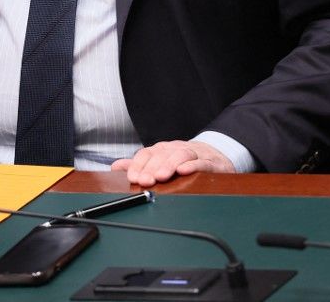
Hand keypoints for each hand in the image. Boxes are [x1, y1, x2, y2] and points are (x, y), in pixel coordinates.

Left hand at [111, 140, 234, 185]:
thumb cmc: (182, 160)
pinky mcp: (210, 162)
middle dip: (152, 168)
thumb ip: (138, 165)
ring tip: (161, 176)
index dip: (139, 165)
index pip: (147, 153)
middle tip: (145, 180)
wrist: (214, 155)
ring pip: (180, 155)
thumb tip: (115, 167)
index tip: (132, 178)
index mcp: (162, 150)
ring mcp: (193, 154)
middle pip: (162, 155)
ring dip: (169, 165)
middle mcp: (175, 149)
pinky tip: (184, 170)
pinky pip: (201, 162)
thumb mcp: (159, 161)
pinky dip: (193, 165)